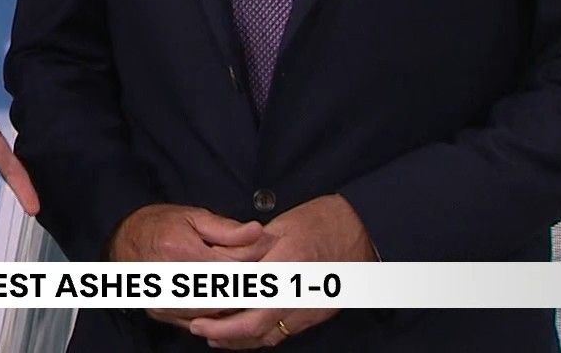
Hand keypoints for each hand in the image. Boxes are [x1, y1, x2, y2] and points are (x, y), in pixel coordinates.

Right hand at [108, 203, 268, 331]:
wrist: (121, 240)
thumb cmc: (157, 224)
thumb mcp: (193, 217)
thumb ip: (227, 229)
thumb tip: (258, 232)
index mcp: (182, 253)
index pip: (233, 267)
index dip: (255, 260)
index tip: (268, 250)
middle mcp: (173, 283)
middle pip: (228, 294)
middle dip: (248, 282)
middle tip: (262, 269)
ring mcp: (167, 303)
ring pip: (217, 312)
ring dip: (235, 299)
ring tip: (246, 281)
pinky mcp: (164, 314)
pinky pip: (201, 321)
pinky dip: (217, 312)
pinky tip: (225, 297)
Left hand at [184, 194, 371, 347]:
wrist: (362, 231)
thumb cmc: (319, 221)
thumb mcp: (281, 226)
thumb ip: (251, 249)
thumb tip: (220, 262)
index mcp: (288, 264)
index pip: (248, 299)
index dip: (221, 313)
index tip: (197, 314)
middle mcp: (301, 292)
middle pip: (257, 326)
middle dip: (225, 333)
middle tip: (199, 329)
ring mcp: (312, 308)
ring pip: (270, 335)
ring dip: (240, 339)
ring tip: (214, 334)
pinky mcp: (318, 314)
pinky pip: (284, 333)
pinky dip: (260, 336)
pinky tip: (243, 332)